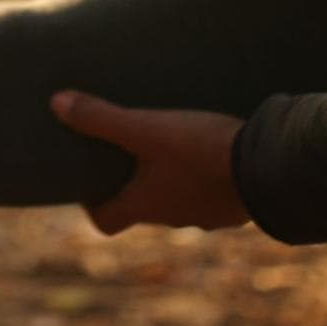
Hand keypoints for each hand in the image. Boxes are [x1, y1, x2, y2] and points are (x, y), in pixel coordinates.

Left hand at [50, 90, 250, 235]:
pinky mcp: (236, 204)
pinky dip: (204, 178)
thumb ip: (102, 118)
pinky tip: (211, 151)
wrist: (271, 170)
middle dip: (132, 182)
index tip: (87, 182)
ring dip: (170, 179)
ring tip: (169, 145)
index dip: (93, 205)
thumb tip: (55, 103)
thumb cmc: (201, 152)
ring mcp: (208, 214)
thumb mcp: (148, 129)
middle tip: (126, 151)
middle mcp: (174, 217)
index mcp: (146, 205)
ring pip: (179, 199)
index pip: (107, 222)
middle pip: (142, 207)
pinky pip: (211, 194)